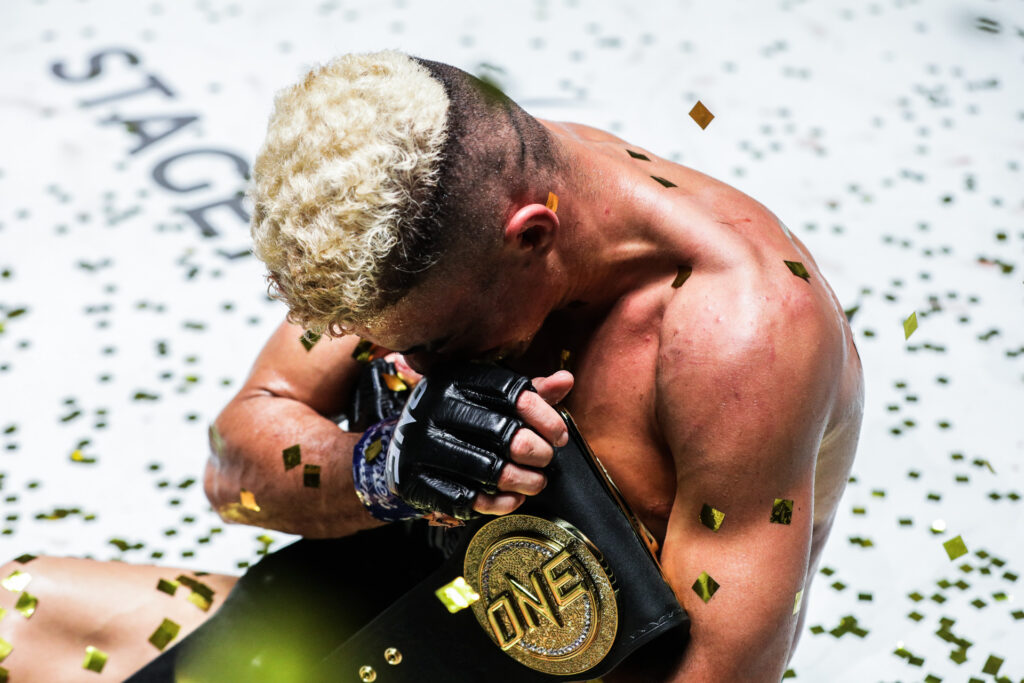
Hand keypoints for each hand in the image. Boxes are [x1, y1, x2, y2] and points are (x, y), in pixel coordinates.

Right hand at [384, 363, 573, 519]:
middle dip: (538, 452)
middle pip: (505, 434)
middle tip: (546, 459)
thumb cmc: (459, 416)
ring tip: (536, 483)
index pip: (514, 395)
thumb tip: (566, 379)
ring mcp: (422, 445)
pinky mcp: (416, 479)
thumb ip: (528, 391)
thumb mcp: (489, 395)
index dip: (546, 418)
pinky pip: (468, 499)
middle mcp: (436, 408)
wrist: (402, 444)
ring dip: (525, 482)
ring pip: (490, 470)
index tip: (560, 436)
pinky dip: (499, 503)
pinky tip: (513, 499)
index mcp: (457, 380)